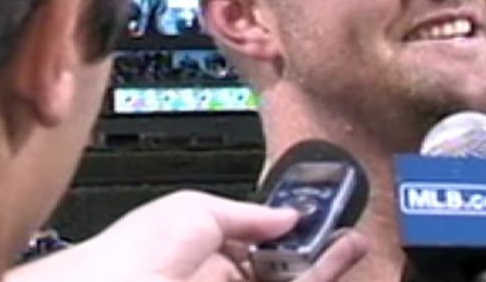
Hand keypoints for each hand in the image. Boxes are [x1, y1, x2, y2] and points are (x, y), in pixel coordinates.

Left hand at [5, 189, 367, 281]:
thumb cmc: (134, 252)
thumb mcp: (197, 211)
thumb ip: (250, 215)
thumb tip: (291, 214)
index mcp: (207, 252)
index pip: (263, 245)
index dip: (297, 234)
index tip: (324, 223)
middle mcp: (220, 279)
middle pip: (282, 270)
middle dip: (320, 254)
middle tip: (350, 237)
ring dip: (324, 267)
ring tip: (352, 245)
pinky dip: (313, 277)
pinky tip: (333, 263)